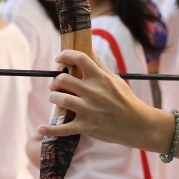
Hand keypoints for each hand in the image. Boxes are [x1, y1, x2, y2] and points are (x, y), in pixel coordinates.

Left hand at [37, 50, 158, 148]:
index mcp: (100, 78)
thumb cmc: (126, 100)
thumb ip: (99, 65)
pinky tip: (40, 129)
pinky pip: (63, 128)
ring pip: (60, 99)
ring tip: (55, 98)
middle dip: (55, 81)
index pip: (79, 58)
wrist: (138, 125)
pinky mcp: (86, 126)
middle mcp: (92, 92)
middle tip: (56, 84)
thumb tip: (88, 48)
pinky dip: (50, 130)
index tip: (59, 58)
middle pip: (63, 80)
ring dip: (53, 98)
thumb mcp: (115, 79)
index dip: (65, 55)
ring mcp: (88, 110)